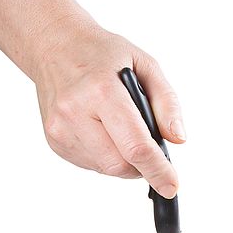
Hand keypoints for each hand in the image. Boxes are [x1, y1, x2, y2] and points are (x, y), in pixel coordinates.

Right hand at [34, 23, 184, 197]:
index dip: (157, 170)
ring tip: (120, 128)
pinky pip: (91, 165)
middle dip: (142, 165)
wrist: (55, 45)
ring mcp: (60, 129)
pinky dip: (106, 156)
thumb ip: (167, 103)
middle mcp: (75, 112)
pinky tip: (102, 130)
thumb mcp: (145, 65)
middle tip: (148, 148)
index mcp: (101, 90)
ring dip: (123, 160)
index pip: (135, 145)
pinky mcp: (54, 141)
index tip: (171, 186)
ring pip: (106, 169)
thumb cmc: (102, 54)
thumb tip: (177, 138)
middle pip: (119, 165)